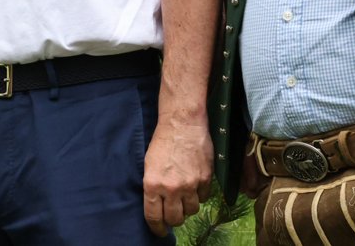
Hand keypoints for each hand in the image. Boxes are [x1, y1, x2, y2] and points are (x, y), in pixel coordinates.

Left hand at [142, 117, 213, 236]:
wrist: (183, 123)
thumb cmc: (162, 141)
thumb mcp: (149, 165)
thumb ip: (153, 187)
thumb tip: (157, 206)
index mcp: (153, 185)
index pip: (154, 217)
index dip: (157, 228)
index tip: (159, 231)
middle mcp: (172, 188)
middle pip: (175, 219)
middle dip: (173, 219)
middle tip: (173, 213)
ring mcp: (191, 185)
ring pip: (191, 211)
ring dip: (187, 208)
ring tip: (184, 197)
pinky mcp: (206, 179)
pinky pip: (203, 198)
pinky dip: (199, 195)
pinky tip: (195, 185)